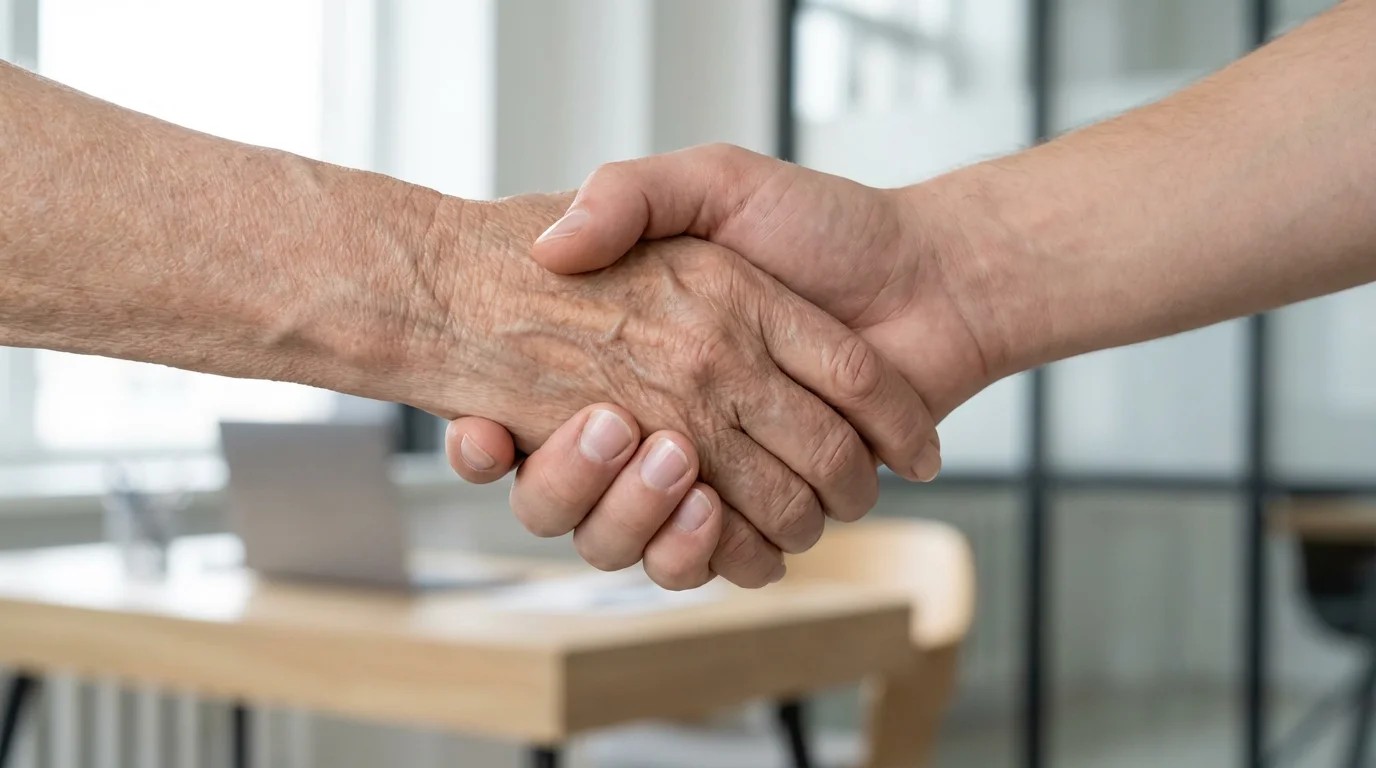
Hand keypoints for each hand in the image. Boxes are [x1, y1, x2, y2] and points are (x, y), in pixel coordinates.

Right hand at [417, 192, 937, 586]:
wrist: (931, 278)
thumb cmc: (825, 223)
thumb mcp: (714, 180)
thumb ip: (628, 194)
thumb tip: (547, 249)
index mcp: (629, 357)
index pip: (524, 421)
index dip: (486, 446)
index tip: (482, 435)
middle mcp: (656, 420)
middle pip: (569, 500)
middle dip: (572, 483)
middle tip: (613, 426)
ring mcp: (711, 474)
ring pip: (632, 541)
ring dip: (640, 518)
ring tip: (679, 459)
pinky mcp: (768, 513)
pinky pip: (714, 562)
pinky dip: (711, 552)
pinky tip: (713, 508)